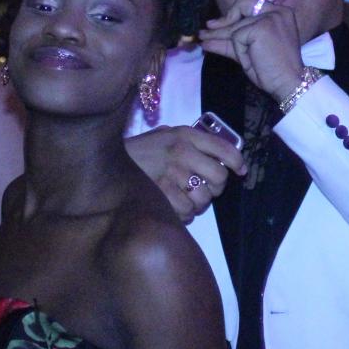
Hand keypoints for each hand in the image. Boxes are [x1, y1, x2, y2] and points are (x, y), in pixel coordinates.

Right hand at [125, 126, 245, 222]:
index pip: (224, 149)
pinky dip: (185, 214)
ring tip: (188, 198)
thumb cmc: (141, 151)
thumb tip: (220, 154)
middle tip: (207, 188)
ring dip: (199, 203)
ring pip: (204, 198)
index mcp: (185, 134)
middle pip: (219, 177)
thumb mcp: (165, 136)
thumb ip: (190, 141)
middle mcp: (182, 151)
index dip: (237, 162)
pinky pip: (187, 211)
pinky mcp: (162, 193)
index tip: (240, 171)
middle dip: (216, 188)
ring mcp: (172, 173)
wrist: (108, 162)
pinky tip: (175, 206)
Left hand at [197, 0, 304, 100]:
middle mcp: (277, 10)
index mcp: (281, 13)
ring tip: (203, 41)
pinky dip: (239, 52)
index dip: (234, 13)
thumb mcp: (252, 50)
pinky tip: (247, 60)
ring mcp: (270, 18)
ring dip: (223, 40)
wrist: (289, 83)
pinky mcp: (261, 28)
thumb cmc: (273, 70)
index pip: (251, 5)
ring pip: (236, 27)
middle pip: (240, 11)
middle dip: (222, 23)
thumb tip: (209, 33)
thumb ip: (235, 39)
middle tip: (205, 31)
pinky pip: (237, 38)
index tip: (221, 21)